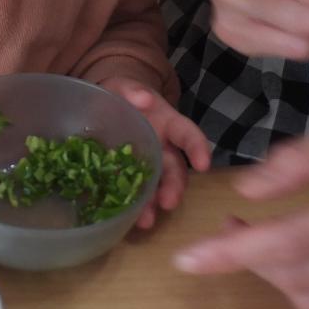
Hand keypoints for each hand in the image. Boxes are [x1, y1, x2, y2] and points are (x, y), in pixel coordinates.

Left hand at [100, 76, 211, 229]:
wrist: (104, 105)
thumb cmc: (120, 93)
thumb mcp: (123, 86)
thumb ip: (132, 90)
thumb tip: (144, 98)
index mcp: (168, 123)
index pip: (189, 136)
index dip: (199, 149)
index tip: (204, 164)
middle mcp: (163, 147)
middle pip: (175, 170)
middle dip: (174, 188)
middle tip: (168, 203)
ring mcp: (146, 163)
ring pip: (155, 187)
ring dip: (152, 204)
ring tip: (144, 221)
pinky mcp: (127, 175)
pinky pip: (131, 191)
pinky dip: (130, 205)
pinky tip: (123, 218)